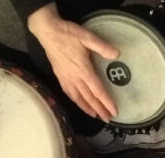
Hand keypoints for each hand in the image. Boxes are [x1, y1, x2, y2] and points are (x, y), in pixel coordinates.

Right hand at [29, 4, 119, 121]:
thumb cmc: (68, 33)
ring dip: (88, 108)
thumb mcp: (87, 36)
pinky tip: (79, 103)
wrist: (47, 31)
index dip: (106, 102)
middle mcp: (74, 77)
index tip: (114, 111)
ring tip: (96, 115)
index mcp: (83, 70)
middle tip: (108, 119)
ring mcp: (66, 78)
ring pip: (78, 98)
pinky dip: (76, 101)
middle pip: (89, 98)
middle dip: (99, 109)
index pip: (97, 90)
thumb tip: (117, 54)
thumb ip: (102, 47)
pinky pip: (69, 93)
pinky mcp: (60, 76)